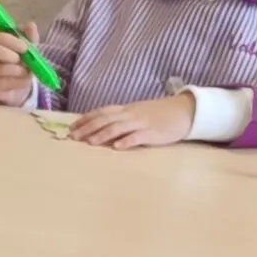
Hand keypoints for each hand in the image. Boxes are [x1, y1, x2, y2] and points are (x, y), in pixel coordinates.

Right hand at [0, 20, 38, 105]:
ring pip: (0, 68)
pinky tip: (22, 81)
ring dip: (17, 70)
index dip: (13, 41)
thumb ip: (29, 38)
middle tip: (21, 60)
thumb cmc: (21, 64)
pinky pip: (3, 83)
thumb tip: (31, 24)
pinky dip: (17, 82)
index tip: (26, 47)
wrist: (17, 87)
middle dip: (10, 54)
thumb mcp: (28, 50)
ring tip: (25, 72)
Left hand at [70, 92, 196, 149]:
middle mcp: (131, 114)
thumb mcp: (137, 112)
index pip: (102, 112)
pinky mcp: (154, 132)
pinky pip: (139, 136)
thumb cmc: (159, 114)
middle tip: (74, 137)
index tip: (71, 127)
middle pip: (106, 119)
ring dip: (103, 134)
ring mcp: (142, 123)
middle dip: (89, 127)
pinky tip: (117, 147)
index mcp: (127, 109)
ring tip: (90, 142)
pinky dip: (127, 141)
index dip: (86, 118)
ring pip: (119, 127)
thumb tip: (99, 127)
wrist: (185, 111)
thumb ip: (120, 118)